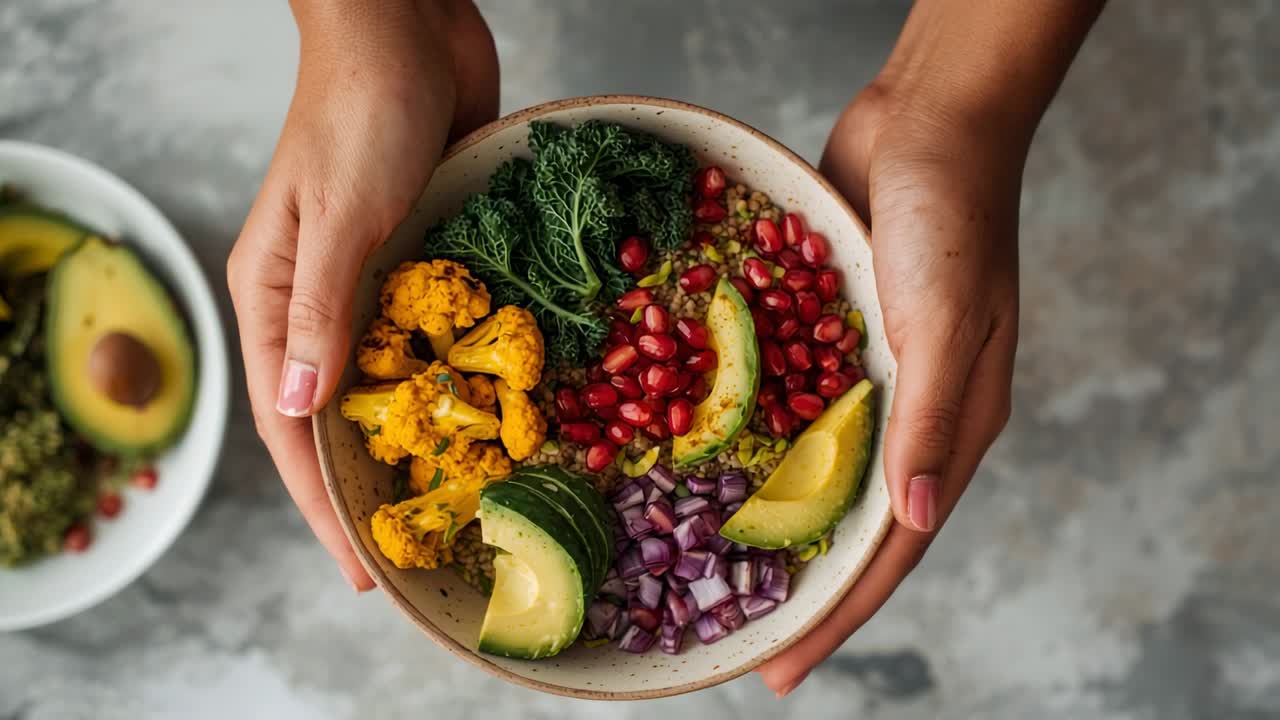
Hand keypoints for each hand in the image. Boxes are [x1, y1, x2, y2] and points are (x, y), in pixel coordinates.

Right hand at [226, 0, 496, 589]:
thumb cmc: (358, 113)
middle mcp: (322, 300)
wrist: (406, 28)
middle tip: (421, 552)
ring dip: (423, 440)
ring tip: (464, 504)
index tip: (360, 569)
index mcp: (275, 297)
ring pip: (396, 382)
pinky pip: (442, 334)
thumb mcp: (338, 220)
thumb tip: (303, 412)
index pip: (291, 425)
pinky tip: (498, 416)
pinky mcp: (429, 256)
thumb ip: (321, 314)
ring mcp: (378, 280)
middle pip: (342, 417)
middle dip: (375, 486)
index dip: (322, 504)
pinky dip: (461, 377)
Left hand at [756, 0, 1103, 694]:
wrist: (926, 124)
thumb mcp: (947, 321)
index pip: (893, 546)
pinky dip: (755, 443)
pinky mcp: (829, 339)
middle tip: (743, 642)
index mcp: (952, 426)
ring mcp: (867, 378)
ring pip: (814, 473)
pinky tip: (708, 465)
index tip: (786, 668)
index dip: (840, 612)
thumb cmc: (952, 218)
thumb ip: (931, 420)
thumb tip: (911, 520)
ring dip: (772, 523)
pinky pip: (789, 407)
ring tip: (715, 572)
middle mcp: (909, 415)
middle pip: (849, 522)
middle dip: (800, 586)